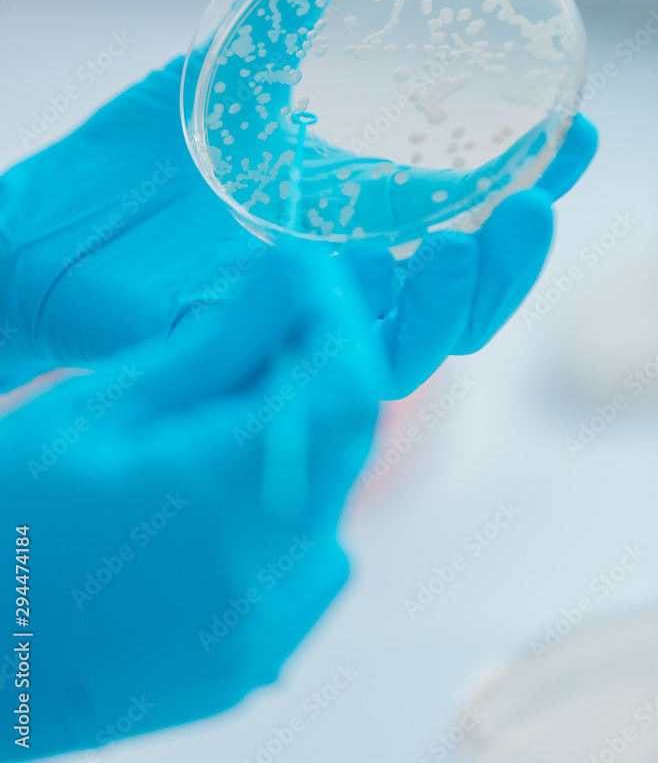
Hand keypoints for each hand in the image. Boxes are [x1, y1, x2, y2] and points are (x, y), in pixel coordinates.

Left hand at [0, 0, 596, 400]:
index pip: (470, 213)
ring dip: (459, 301)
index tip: (575, 133)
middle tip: (538, 200)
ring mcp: (301, 323)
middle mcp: (346, 277)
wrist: (47, 232)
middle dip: (516, 254)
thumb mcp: (227, 63)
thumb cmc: (140, 161)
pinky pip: (322, 362)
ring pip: (416, 346)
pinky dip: (354, 323)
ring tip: (467, 243)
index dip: (534, 179)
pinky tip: (360, 268)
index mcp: (358, 217)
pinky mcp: (252, 355)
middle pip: (463, 292)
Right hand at [0, 243, 380, 758]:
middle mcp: (269, 574)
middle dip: (316, 368)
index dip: (340, 316)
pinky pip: (307, 555)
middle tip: (255, 327)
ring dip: (295, 438)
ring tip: (212, 420)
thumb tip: (284, 274)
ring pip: (330, 494)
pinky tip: (210, 495)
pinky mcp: (260, 660)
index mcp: (223, 496)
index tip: (305, 273)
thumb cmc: (5, 524)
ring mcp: (271, 630)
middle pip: (345, 437)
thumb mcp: (97, 411)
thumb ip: (212, 346)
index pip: (347, 385)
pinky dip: (281, 503)